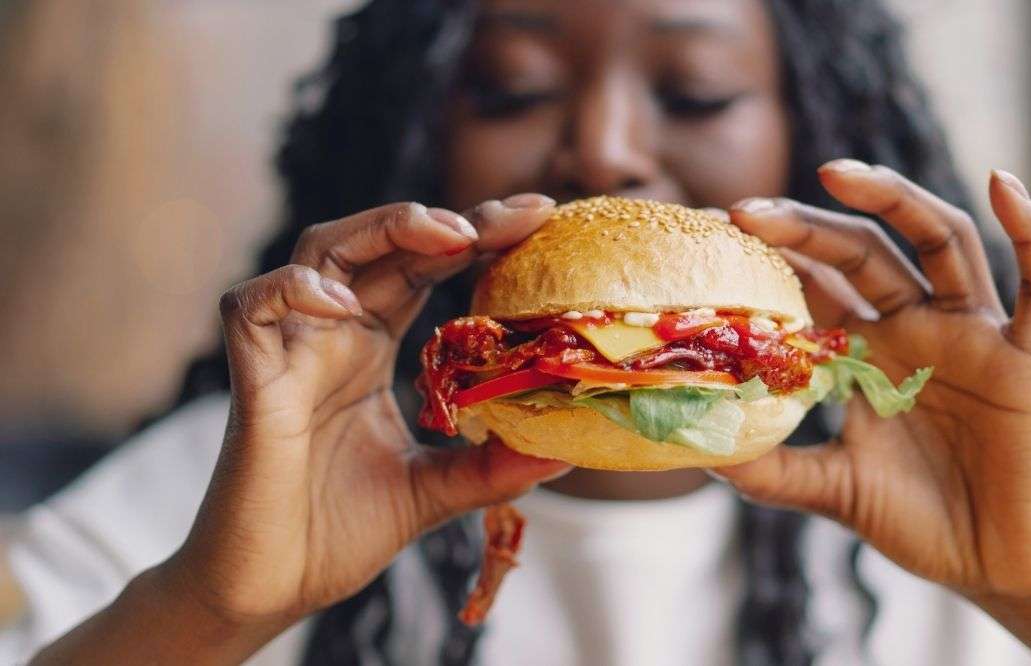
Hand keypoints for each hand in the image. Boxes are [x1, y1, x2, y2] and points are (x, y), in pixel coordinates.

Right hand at [170, 194, 570, 631]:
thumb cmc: (336, 535)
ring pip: (320, 252)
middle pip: (381, 244)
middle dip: (448, 220)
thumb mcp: (435, 492)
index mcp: (371, 350)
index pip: (425, 269)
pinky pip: (252, 307)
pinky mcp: (253, 382)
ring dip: (382, 229)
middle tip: (514, 217)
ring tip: (448, 236)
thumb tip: (567, 450)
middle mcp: (333, 337)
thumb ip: (491, 466)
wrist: (268, 591)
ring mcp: (291, 353)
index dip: (475, 236)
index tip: (539, 216)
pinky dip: (294, 290)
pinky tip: (346, 304)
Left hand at [714, 161, 1030, 601]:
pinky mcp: (1030, 359)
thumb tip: (699, 450)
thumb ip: (773, 471)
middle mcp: (920, 327)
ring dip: (897, 200)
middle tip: (749, 212)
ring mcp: (975, 336)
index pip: (817, 282)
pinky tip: (1004, 184)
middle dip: (808, 225)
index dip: (773, 255)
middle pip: (865, 251)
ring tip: (839, 175)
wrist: (999, 566)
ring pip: (943, 241)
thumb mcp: (834, 490)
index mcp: (870, 351)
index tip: (714, 233)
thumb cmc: (922, 520)